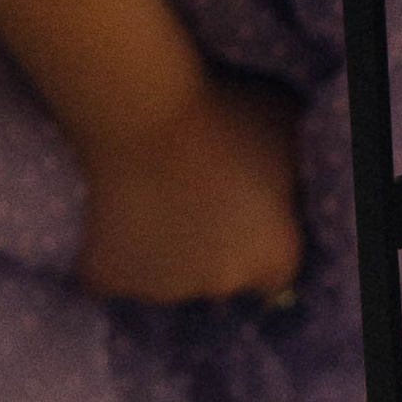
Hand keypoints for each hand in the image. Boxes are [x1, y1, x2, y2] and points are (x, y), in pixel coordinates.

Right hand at [76, 75, 303, 304]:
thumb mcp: (285, 132)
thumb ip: (292, 177)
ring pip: (168, 277)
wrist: (143, 113)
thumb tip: (287, 189)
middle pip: (222, 276)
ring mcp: (162, 289)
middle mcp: (223, 283)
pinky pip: (116, 271)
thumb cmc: (224, 113)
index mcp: (274, 254)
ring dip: (167, 250)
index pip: (276, 273)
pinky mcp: (109, 280)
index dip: (261, 244)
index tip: (248, 218)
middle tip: (198, 198)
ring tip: (156, 196)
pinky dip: (117, 249)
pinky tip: (116, 211)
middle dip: (215, 248)